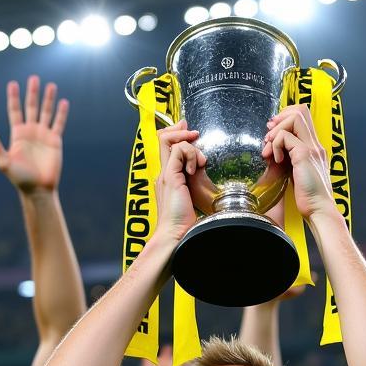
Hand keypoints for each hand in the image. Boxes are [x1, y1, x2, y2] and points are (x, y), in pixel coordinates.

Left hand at [0, 77, 68, 193]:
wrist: (38, 190)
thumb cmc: (20, 179)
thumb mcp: (4, 162)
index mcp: (17, 134)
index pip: (15, 111)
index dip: (14, 97)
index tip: (12, 83)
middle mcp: (30, 132)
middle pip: (31, 107)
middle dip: (32, 93)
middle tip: (34, 78)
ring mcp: (43, 136)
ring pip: (46, 112)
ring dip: (48, 99)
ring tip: (50, 85)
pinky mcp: (55, 142)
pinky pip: (59, 124)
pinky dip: (61, 113)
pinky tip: (63, 102)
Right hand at [155, 122, 204, 242]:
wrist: (175, 234)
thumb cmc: (184, 223)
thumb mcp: (192, 198)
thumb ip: (193, 184)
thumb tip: (201, 174)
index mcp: (167, 177)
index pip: (165, 147)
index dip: (176, 135)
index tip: (190, 133)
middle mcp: (163, 173)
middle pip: (163, 138)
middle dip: (180, 131)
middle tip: (194, 135)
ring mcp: (165, 173)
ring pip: (171, 142)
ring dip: (191, 147)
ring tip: (200, 163)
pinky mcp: (170, 175)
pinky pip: (179, 151)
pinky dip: (190, 155)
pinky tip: (195, 169)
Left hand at [262, 105, 335, 221]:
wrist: (319, 208)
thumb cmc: (308, 196)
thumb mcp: (297, 172)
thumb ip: (290, 158)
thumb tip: (274, 149)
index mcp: (314, 147)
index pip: (303, 116)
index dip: (285, 117)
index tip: (273, 131)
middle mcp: (315, 143)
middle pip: (300, 110)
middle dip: (279, 118)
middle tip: (269, 135)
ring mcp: (311, 148)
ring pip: (294, 118)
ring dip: (276, 131)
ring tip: (269, 149)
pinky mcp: (304, 155)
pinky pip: (285, 137)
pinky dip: (275, 145)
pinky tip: (275, 160)